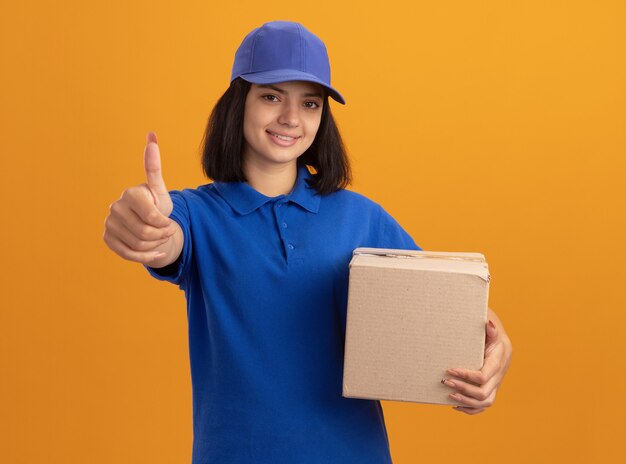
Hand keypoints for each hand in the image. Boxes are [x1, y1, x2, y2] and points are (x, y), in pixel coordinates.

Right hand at [103, 132, 177, 263]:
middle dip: (161, 236)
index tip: (169, 222)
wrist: (149, 225)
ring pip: (139, 246)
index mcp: (131, 194)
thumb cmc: (157, 206)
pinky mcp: (107, 238)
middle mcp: (115, 207)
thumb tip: (151, 133)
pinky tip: (155, 252)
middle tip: (166, 232)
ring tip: (158, 239)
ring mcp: (109, 223)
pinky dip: (146, 257)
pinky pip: (129, 255)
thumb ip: (154, 167)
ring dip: (155, 246)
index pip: (153, 217)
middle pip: (146, 233)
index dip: (165, 224)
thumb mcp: (161, 190)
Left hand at [441, 308, 512, 414]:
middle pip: (483, 393)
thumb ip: (490, 329)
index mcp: (497, 363)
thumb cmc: (491, 337)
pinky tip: (455, 406)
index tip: (449, 369)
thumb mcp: (491, 332)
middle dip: (462, 389)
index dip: (465, 375)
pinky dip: (470, 409)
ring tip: (449, 395)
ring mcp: (496, 386)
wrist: (501, 346)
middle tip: (444, 381)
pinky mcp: (491, 391)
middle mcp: (498, 377)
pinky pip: (484, 406)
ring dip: (466, 402)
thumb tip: (488, 323)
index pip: (482, 376)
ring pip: (485, 402)